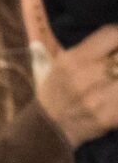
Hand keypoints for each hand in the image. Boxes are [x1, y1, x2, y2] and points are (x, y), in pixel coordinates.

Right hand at [36, 23, 117, 146]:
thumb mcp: (61, 62)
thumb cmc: (58, 90)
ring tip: (113, 79)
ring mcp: (98, 99)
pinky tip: (114, 95)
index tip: (116, 45)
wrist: (50, 127)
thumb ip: (88, 47)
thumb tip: (107, 36)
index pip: (112, 35)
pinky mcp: (110, 117)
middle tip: (114, 65)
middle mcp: (84, 77)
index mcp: (72, 60)